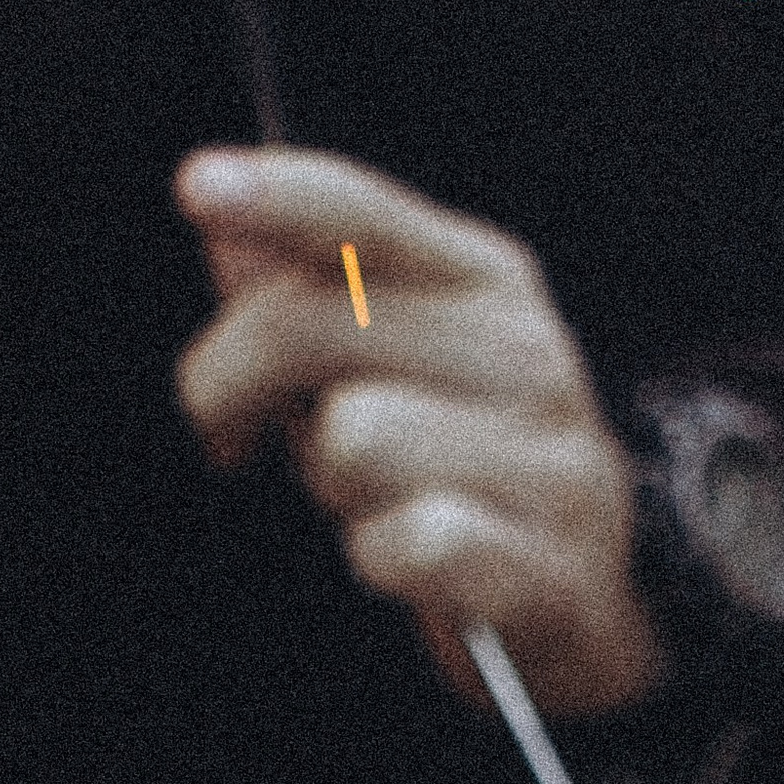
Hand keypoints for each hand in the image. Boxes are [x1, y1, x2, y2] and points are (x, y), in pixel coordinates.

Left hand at [174, 147, 666, 720]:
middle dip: (229, 386)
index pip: (363, 215)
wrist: (588, 598)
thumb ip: (307, 289)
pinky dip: (381, 558)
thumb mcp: (384, 357)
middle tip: (232, 430)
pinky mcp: (549, 568)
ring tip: (365, 497)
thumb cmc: (455, 457)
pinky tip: (405, 558)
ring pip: (350, 439)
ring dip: (329, 485)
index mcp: (482, 277)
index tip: (195, 185)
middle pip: (308, 327)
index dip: (277, 196)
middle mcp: (525, 350)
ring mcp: (549, 459)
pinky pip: (408, 543)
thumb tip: (221, 226)